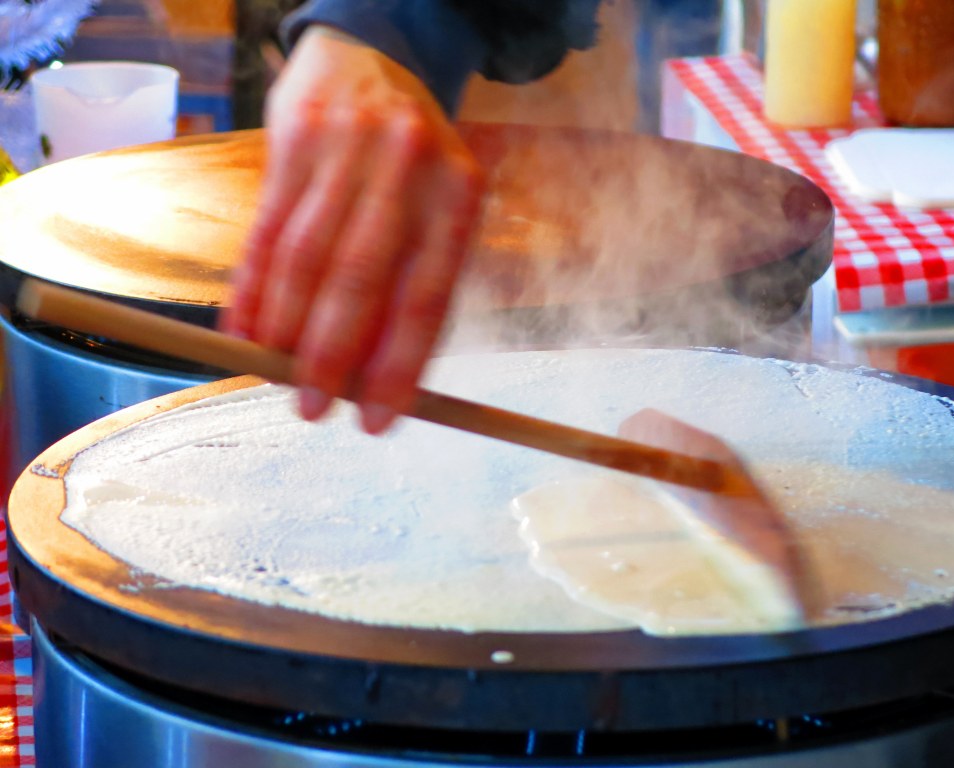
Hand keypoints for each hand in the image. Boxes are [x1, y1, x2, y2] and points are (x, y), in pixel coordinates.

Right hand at [223, 26, 483, 432]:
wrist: (372, 59)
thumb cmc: (410, 163)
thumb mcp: (435, 211)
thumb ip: (410, 287)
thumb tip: (376, 381)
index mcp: (458, 195)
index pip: (426, 298)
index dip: (399, 367)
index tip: (377, 421)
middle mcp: (406, 168)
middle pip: (360, 280)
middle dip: (332, 356)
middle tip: (314, 409)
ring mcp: (346, 148)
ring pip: (305, 259)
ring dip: (284, 330)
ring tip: (273, 377)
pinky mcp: (291, 139)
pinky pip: (266, 231)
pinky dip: (252, 289)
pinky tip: (243, 332)